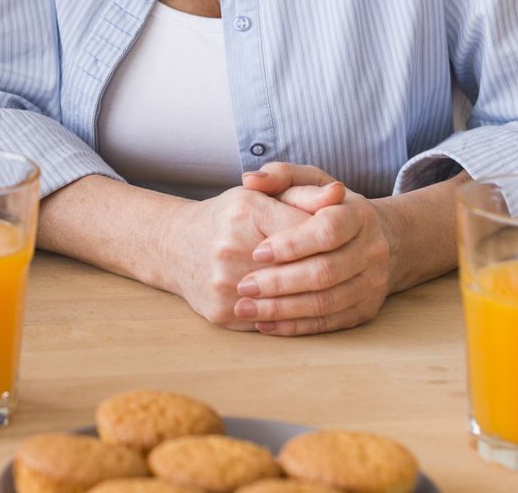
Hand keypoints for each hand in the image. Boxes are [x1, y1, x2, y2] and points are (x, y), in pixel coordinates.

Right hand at [158, 181, 345, 328]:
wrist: (173, 246)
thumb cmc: (226, 218)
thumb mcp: (261, 196)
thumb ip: (302, 194)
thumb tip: (338, 193)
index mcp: (246, 210)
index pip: (308, 229)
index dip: (330, 240)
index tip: (342, 245)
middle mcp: (231, 246)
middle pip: (300, 269)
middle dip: (325, 272)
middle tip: (344, 273)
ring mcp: (224, 283)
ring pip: (288, 302)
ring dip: (312, 300)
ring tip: (329, 295)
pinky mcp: (221, 312)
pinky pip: (269, 322)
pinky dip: (289, 320)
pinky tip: (302, 312)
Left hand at [232, 163, 391, 334]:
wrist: (374, 239)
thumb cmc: (327, 207)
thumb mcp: (308, 182)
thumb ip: (280, 175)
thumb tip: (250, 180)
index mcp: (358, 215)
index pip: (327, 230)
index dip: (292, 243)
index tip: (257, 252)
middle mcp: (372, 250)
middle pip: (326, 271)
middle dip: (281, 281)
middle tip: (242, 286)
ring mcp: (372, 283)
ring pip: (327, 303)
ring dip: (283, 309)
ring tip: (245, 308)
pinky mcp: (366, 310)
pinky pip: (329, 323)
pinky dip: (295, 327)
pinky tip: (265, 324)